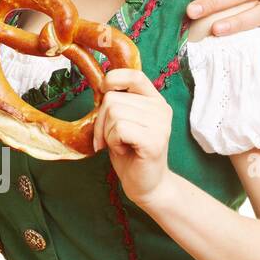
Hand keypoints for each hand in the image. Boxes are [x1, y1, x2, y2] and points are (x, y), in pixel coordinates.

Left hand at [92, 68, 171, 205]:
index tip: (104, 95)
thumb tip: (99, 87)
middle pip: (112, 98)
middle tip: (110, 139)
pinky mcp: (154, 140)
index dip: (112, 80)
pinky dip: (112, 142)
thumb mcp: (122, 121)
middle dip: (101, 121)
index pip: (133, 75)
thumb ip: (117, 103)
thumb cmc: (130, 153)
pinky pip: (119, 129)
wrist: (146, 185)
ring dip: (107, 133)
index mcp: (154, 100)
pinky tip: (123, 150)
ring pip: (113, 113)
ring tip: (120, 145)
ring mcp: (160, 124)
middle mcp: (160, 108)